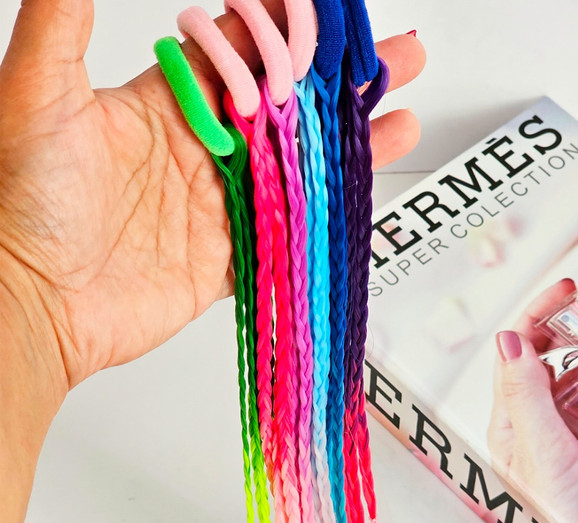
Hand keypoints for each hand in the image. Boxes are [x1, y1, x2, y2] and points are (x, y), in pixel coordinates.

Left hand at [0, 0, 425, 394]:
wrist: (34, 301)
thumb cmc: (25, 202)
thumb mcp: (37, 98)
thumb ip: (62, 25)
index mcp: (164, 106)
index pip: (239, 53)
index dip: (285, 31)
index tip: (331, 13)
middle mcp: (198, 152)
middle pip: (285, 107)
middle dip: (340, 82)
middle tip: (397, 58)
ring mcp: (217, 207)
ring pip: (298, 167)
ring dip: (350, 142)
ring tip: (401, 114)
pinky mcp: (226, 260)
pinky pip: (288, 231)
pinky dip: (328, 212)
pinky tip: (364, 188)